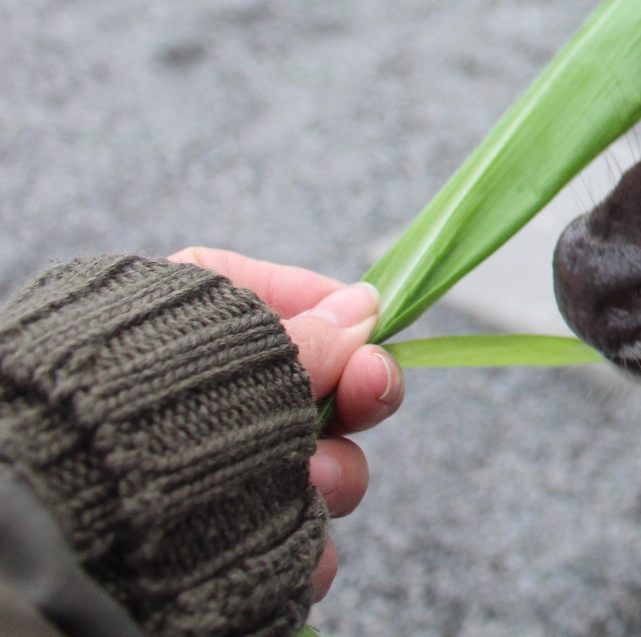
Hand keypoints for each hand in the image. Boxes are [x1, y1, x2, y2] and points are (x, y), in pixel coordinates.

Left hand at [169, 249, 403, 601]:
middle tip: (369, 393)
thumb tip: (364, 307)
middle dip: (348, 400)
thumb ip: (313, 335)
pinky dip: (305, 541)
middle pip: (309, 389)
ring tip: (311, 483)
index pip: (277, 299)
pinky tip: (303, 545)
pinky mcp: (217, 537)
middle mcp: (196, 395)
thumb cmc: (140, 406)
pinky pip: (286, 530)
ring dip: (332, 476)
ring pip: (310, 467)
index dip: (335, 313)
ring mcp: (208, 470)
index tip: (374, 327)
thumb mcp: (243, 347)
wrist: (62, 515)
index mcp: (184, 320)